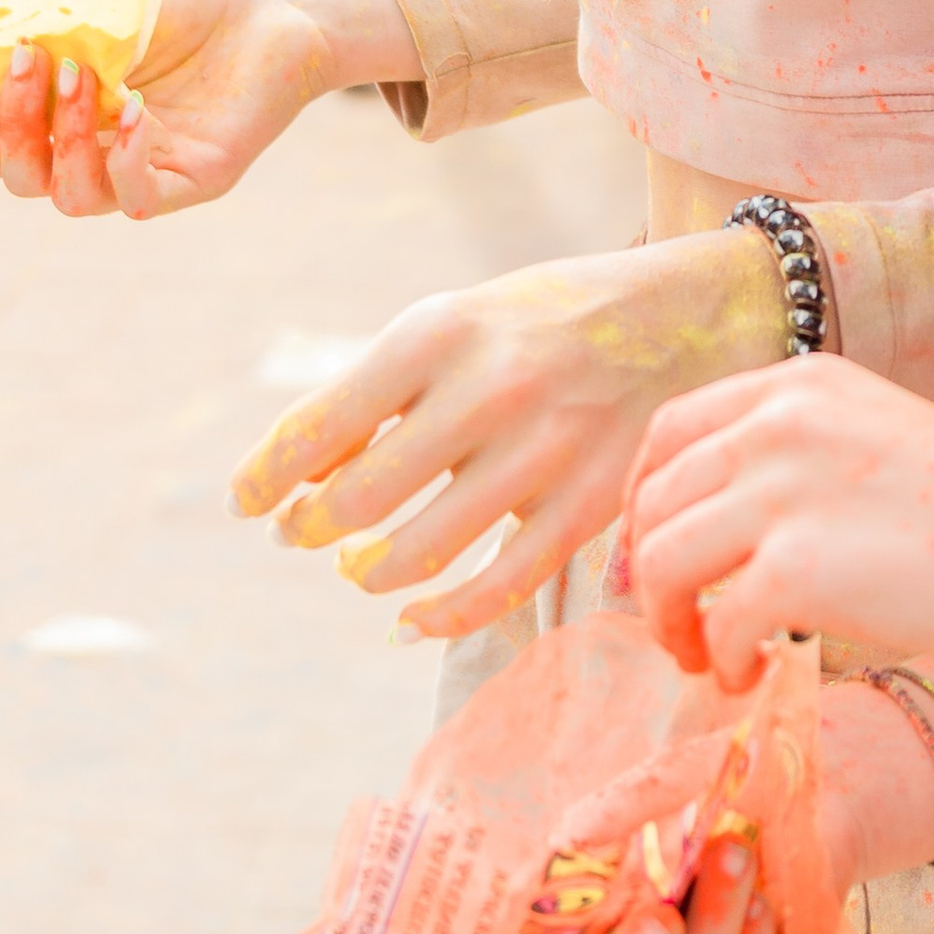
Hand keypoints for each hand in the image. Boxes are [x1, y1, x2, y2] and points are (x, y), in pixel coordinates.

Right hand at [0, 0, 350, 217]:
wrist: (272, 9)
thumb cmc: (186, 6)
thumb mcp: (104, 6)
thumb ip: (47, 20)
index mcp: (57, 117)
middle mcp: (91, 153)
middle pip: (19, 178)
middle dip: (10, 124)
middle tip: (31, 59)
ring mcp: (140, 172)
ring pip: (70, 197)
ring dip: (64, 138)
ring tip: (82, 75)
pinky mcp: (191, 181)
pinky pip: (138, 199)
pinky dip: (125, 160)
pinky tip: (136, 109)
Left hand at [231, 226, 787, 631]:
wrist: (689, 313)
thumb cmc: (547, 320)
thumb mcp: (461, 321)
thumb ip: (383, 389)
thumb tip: (296, 477)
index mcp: (441, 330)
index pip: (320, 421)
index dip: (266, 475)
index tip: (245, 503)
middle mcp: (490, 388)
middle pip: (360, 496)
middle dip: (313, 527)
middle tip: (303, 533)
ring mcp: (544, 452)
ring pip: (418, 550)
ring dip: (368, 572)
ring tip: (358, 567)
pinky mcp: (588, 506)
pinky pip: (495, 589)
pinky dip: (438, 618)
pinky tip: (411, 620)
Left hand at [624, 360, 933, 692]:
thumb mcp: (876, 436)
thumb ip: (796, 454)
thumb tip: (713, 520)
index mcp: (799, 385)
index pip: (669, 431)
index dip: (643, 500)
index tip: (649, 554)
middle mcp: (781, 422)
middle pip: (655, 501)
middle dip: (646, 574)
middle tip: (674, 628)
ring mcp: (786, 492)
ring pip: (663, 561)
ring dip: (669, 622)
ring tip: (706, 659)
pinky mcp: (799, 570)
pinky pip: (717, 625)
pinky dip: (722, 663)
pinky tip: (753, 678)